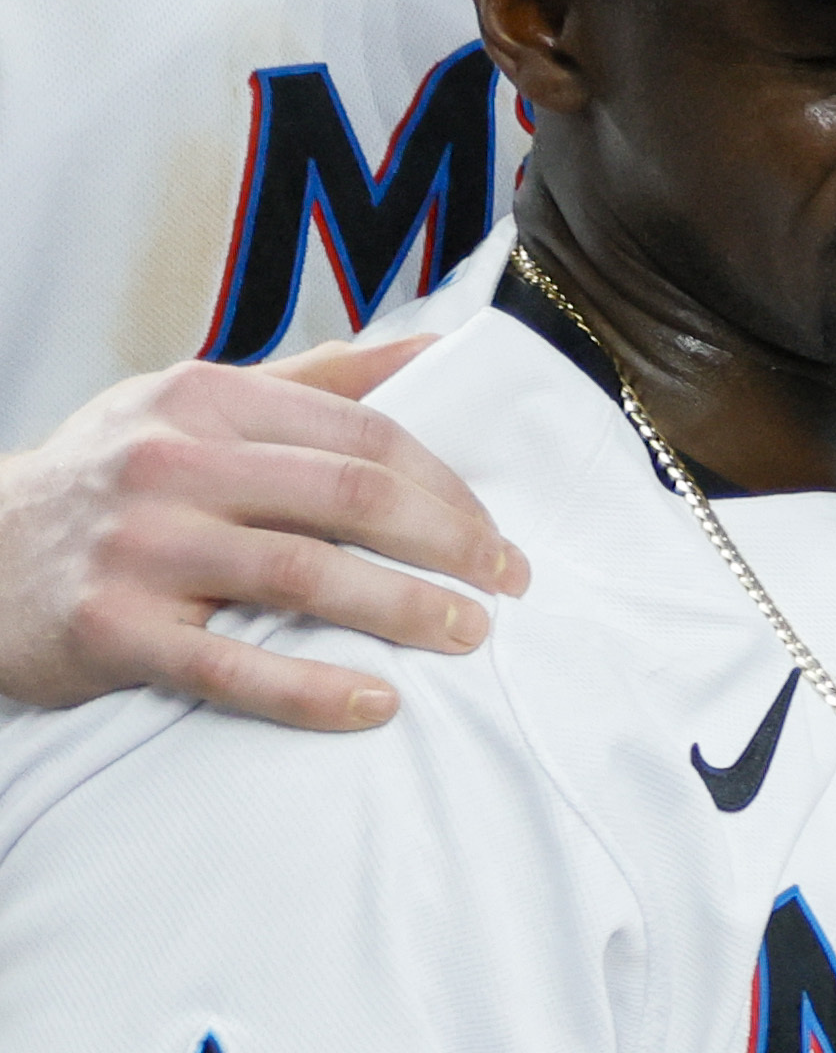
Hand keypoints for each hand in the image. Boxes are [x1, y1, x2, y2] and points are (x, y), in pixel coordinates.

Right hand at [0, 339, 527, 727]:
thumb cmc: (110, 477)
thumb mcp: (191, 403)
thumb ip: (312, 381)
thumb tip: (432, 347)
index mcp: (205, 399)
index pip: (364, 437)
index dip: (450, 489)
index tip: (499, 535)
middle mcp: (172, 462)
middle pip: (351, 499)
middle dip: (451, 545)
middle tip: (509, 586)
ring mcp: (139, 545)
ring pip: (304, 576)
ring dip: (405, 611)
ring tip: (470, 638)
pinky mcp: (111, 627)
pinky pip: (232, 667)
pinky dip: (313, 691)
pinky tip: (376, 704)